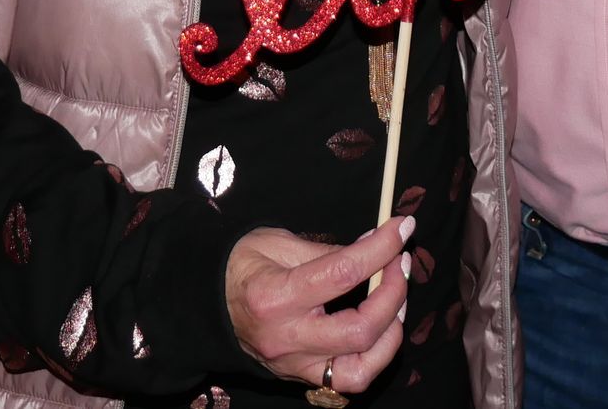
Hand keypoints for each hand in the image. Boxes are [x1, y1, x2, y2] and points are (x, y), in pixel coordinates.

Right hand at [225, 215, 414, 391]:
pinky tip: (380, 329)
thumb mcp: (277, 242)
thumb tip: (374, 248)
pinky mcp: (299, 377)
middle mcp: (286, 338)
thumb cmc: (240, 265)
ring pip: (360, 370)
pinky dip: (373, 356)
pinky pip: (346, 380)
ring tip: (396, 302)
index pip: (344, 274)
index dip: (381, 248)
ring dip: (391, 334)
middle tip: (399, 263)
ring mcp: (293, 364)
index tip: (402, 227)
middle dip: (394, 294)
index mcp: (275, 296)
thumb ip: (327, 251)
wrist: (205, 303)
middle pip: (360, 330)